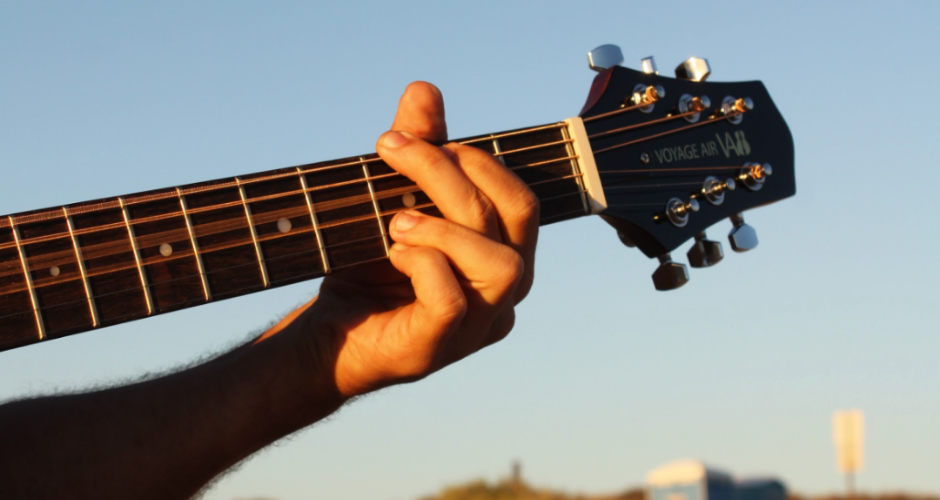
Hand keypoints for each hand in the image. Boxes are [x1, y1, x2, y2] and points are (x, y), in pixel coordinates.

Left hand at [268, 82, 538, 399]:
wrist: (328, 336)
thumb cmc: (371, 268)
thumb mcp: (394, 197)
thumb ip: (418, 148)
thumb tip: (424, 90)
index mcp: (506, 257)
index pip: (521, 199)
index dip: (476, 161)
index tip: (414, 139)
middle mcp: (505, 295)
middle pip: (514, 219)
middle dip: (452, 174)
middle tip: (392, 152)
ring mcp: (476, 328)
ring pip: (501, 266)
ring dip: (444, 226)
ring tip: (395, 219)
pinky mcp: (436, 349)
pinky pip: (451, 303)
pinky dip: (422, 265)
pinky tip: (394, 252)